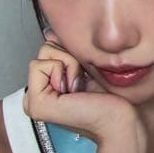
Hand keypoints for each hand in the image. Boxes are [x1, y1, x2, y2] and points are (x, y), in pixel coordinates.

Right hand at [23, 39, 142, 151]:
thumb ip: (64, 51)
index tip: (83, 75)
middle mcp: (37, 95)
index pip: (49, 49)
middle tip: (82, 83)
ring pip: (43, 53)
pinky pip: (39, 64)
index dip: (69, 53)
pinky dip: (63, 69)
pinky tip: (73, 90)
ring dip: (69, 63)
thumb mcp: (82, 66)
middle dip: (69, 57)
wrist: (120, 119)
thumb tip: (50, 33)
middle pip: (45, 48)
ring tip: (79, 86)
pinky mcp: (35, 104)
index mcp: (46, 89)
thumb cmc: (109, 98)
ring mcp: (33, 102)